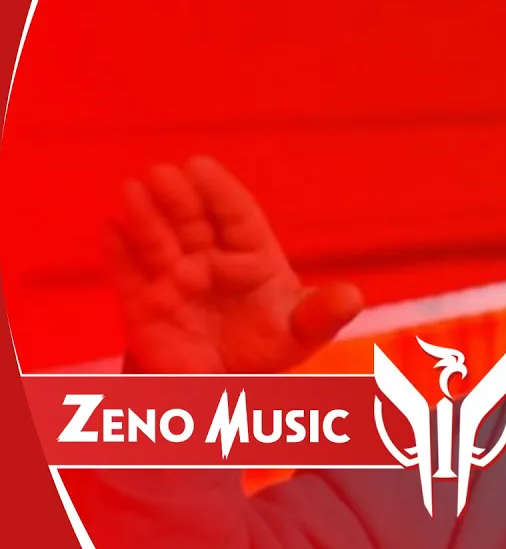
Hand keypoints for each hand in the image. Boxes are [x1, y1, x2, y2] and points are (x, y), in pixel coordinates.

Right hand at [107, 156, 363, 373]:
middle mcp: (210, 258)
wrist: (225, 383)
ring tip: (132, 190)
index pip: (236, 216)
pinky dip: (118, 253)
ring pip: (158, 244)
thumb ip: (323, 314)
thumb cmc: (268, 342)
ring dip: (144, 218)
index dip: (218, 191)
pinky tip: (109, 228)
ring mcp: (175, 280)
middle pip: (193, 223)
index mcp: (252, 254)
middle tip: (162, 173)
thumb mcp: (301, 332)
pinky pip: (129, 277)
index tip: (199, 165)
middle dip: (177, 199)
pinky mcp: (144, 306)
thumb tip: (354, 297)